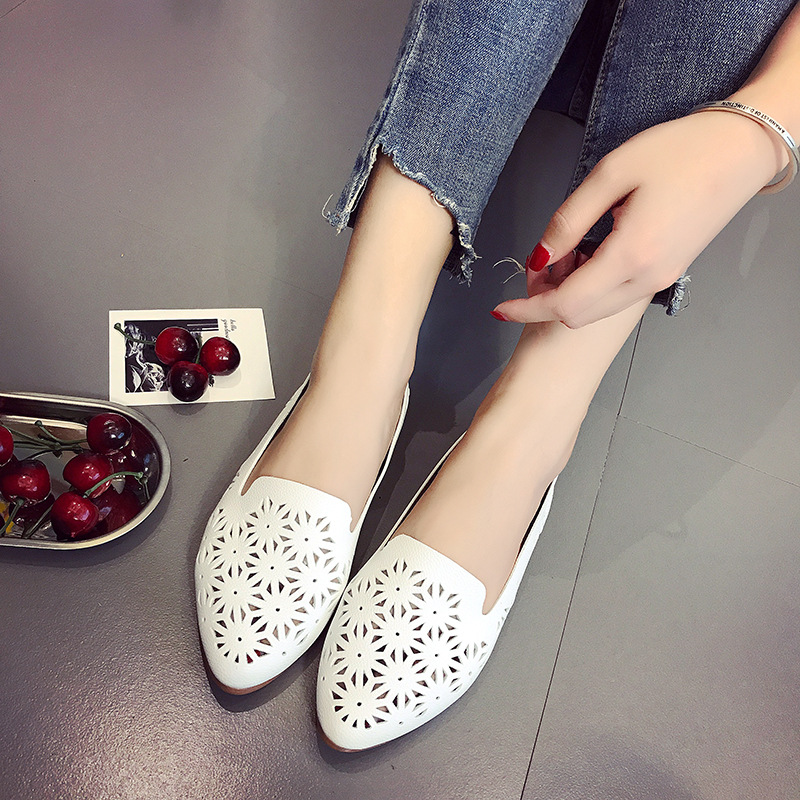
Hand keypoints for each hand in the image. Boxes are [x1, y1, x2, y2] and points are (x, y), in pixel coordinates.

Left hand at [493, 110, 785, 327]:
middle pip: (579, 316)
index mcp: (631, 256)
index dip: (527, 309)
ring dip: (568, 297)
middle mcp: (648, 279)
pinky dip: (591, 289)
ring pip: (598, 310)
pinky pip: (617, 296)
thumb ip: (568, 221)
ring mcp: (660, 280)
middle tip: (534, 266)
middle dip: (545, 302)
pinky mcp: (667, 273)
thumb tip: (537, 257)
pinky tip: (585, 257)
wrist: (741, 150)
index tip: (500, 307)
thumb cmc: (679, 151)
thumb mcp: (611, 174)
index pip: (565, 304)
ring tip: (559, 256)